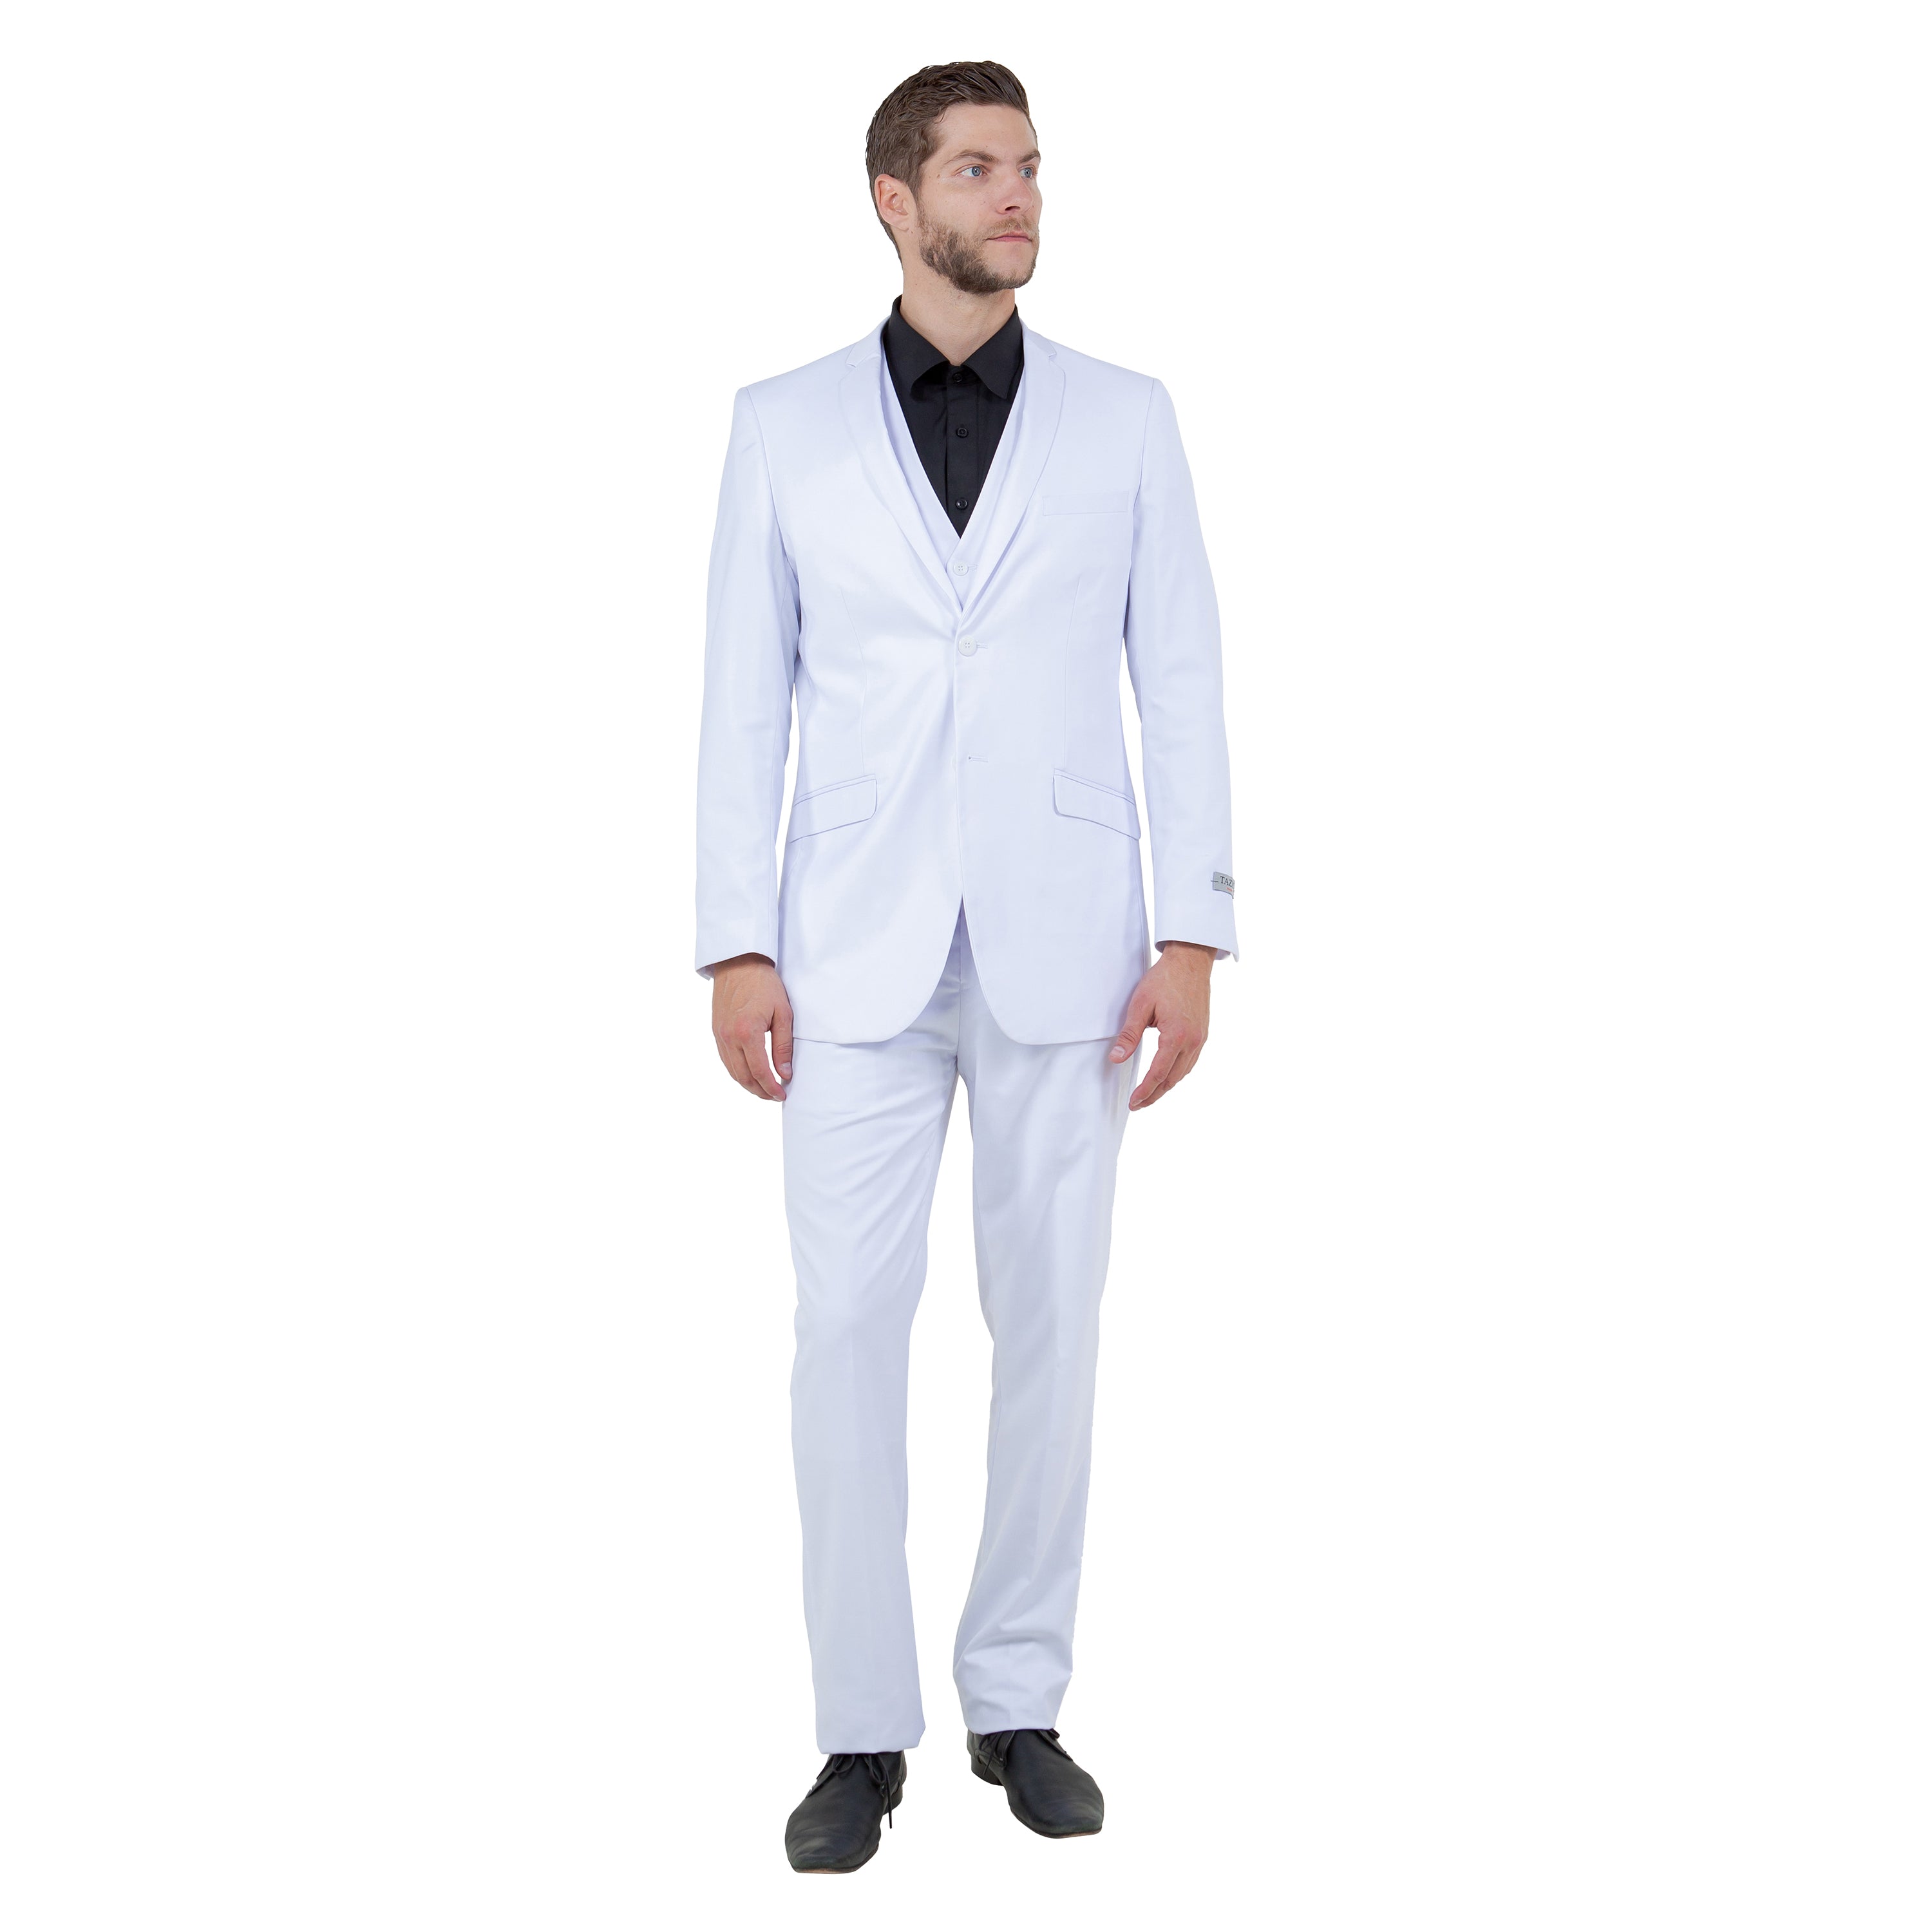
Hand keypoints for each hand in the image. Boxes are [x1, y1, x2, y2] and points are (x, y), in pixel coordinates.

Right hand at [708, 954, 792, 1099]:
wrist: (738, 963)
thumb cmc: (764, 984)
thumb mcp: (783, 1013)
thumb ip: (783, 1046)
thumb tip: (784, 1073)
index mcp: (747, 1032)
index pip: (760, 1071)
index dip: (771, 1088)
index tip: (782, 1094)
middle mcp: (729, 1037)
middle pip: (743, 1076)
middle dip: (759, 1091)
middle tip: (774, 1096)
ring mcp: (719, 1035)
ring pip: (732, 1071)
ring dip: (747, 1084)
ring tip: (763, 1089)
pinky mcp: (716, 1031)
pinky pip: (725, 1060)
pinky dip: (737, 1072)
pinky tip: (749, 1073)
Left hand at [1110, 941, 1213, 1109]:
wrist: (1191, 961)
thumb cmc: (1164, 979)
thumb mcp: (1140, 1005)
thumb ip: (1128, 1035)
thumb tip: (1116, 1059)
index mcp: (1176, 1036)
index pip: (1158, 1074)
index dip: (1144, 1092)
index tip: (1133, 1102)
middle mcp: (1192, 1041)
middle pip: (1172, 1079)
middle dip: (1154, 1094)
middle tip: (1138, 1104)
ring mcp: (1200, 1038)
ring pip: (1183, 1073)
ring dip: (1166, 1085)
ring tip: (1150, 1093)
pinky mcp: (1203, 1033)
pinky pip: (1191, 1062)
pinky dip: (1177, 1073)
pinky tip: (1167, 1074)